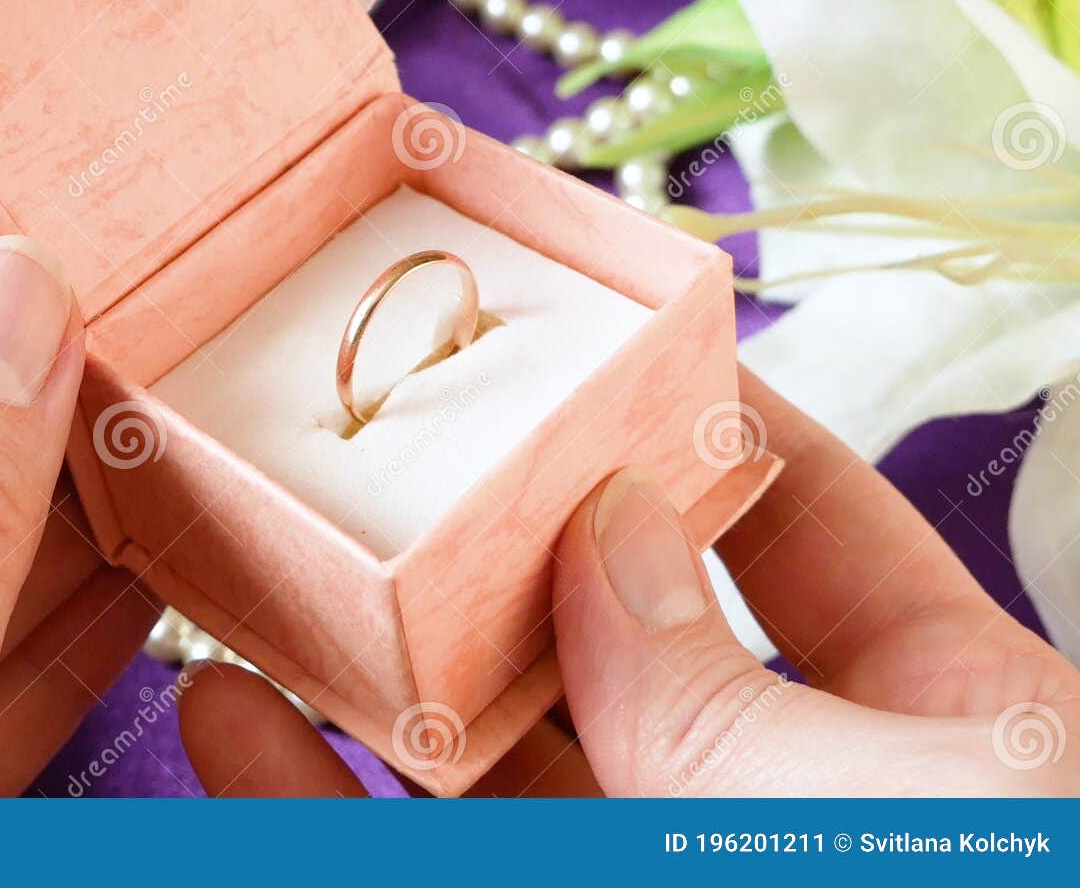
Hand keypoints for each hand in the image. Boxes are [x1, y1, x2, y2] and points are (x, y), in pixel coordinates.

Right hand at [177, 370, 1079, 796]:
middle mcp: (776, 808)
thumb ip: (727, 694)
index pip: (807, 531)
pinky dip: (314, 794)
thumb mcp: (880, 823)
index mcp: (945, 745)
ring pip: (495, 752)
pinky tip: (227, 720)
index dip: (701, 425)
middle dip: (500, 527)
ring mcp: (643, 875)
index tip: (578, 338)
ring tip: (269, 552)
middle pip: (618, 626)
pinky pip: (412, 857)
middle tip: (385, 426)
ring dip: (379, 658)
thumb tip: (615, 536)